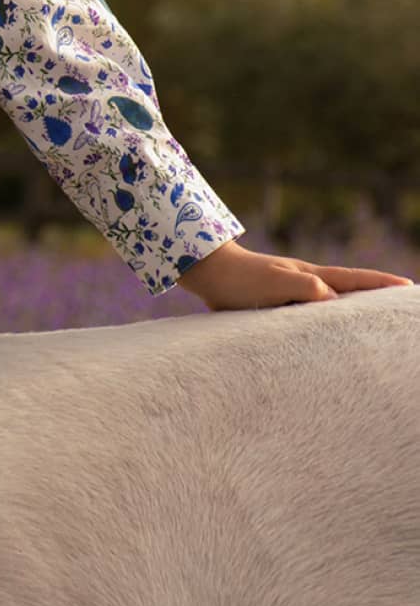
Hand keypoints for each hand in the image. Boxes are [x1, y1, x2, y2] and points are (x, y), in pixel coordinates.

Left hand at [178, 238, 411, 311]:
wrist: (207, 272)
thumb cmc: (240, 277)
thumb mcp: (275, 282)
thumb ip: (304, 288)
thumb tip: (333, 298)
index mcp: (310, 276)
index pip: (354, 279)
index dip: (381, 284)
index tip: (408, 286)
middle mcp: (305, 282)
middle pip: (348, 289)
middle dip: (374, 296)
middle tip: (399, 307)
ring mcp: (291, 292)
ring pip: (328, 304)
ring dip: (349, 311)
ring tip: (370, 324)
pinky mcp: (275, 305)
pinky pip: (308, 315)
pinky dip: (323, 322)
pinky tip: (322, 333)